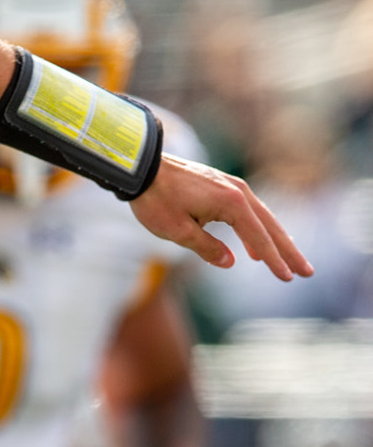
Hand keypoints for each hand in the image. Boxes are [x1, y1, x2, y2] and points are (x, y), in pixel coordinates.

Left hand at [130, 155, 311, 280]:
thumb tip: (231, 262)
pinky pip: (247, 211)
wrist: (140, 167)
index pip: (259, 238)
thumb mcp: (178, 231)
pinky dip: (256, 229)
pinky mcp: (222, 185)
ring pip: (262, 217)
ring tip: (288, 262)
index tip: (288, 278)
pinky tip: (254, 249)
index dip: (274, 260)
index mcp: (231, 203)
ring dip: (276, 240)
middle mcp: (238, 191)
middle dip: (288, 251)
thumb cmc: (156, 200)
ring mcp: (231, 185)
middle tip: (306, 272)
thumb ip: (207, 248)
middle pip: (270, 226)